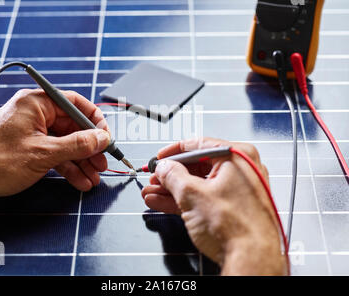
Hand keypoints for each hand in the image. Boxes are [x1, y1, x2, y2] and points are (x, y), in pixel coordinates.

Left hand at [0, 89, 110, 204]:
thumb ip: (77, 144)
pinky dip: (67, 167)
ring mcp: (33, 131)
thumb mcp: (44, 153)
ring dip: (81, 161)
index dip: (94, 120)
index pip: (75, 103)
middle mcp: (36, 114)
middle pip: (72, 126)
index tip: (105, 137)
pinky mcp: (30, 147)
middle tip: (102, 162)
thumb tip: (101, 138)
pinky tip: (79, 180)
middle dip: (89, 147)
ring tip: (93, 177)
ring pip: (65, 143)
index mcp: (36, 103)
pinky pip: (55, 153)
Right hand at [141, 138, 286, 274]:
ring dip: (173, 190)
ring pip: (200, 184)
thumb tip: (164, 167)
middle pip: (198, 166)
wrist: (252, 260)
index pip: (198, 145)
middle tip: (154, 179)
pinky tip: (164, 203)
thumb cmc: (235, 226)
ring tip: (152, 193)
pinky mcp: (236, 207)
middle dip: (171, 175)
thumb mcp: (191, 194)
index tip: (160, 157)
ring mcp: (240, 189)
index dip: (174, 151)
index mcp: (238, 156)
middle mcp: (243, 169)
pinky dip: (186, 200)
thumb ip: (172, 176)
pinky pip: (207, 197)